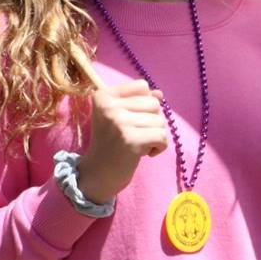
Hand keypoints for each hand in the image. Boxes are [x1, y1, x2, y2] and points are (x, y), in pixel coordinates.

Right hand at [74, 77, 167, 203]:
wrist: (98, 173)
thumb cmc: (112, 143)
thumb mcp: (120, 116)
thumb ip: (139, 101)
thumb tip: (160, 94)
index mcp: (103, 96)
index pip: (142, 87)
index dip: (145, 104)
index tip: (132, 119)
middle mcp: (108, 106)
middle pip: (154, 103)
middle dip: (151, 121)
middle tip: (135, 134)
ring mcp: (119, 122)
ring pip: (160, 120)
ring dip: (155, 135)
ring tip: (138, 144)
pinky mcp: (130, 139)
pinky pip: (162, 136)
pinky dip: (159, 147)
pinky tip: (145, 153)